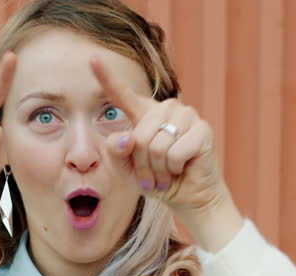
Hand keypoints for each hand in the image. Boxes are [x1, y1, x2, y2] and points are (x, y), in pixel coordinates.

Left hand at [91, 57, 237, 239]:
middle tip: (153, 176)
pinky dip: (175, 169)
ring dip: (159, 169)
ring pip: (157, 145)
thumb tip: (126, 139)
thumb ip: (118, 152)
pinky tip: (183, 169)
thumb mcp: (129, 169)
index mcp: (144, 114)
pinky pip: (176, 153)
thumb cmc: (157, 180)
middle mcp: (165, 109)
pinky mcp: (203, 129)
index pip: (122, 94)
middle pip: (139, 136)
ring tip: (167, 173)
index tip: (93, 59)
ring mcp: (186, 115)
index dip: (107, 77)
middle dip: (143, 164)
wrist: (188, 197)